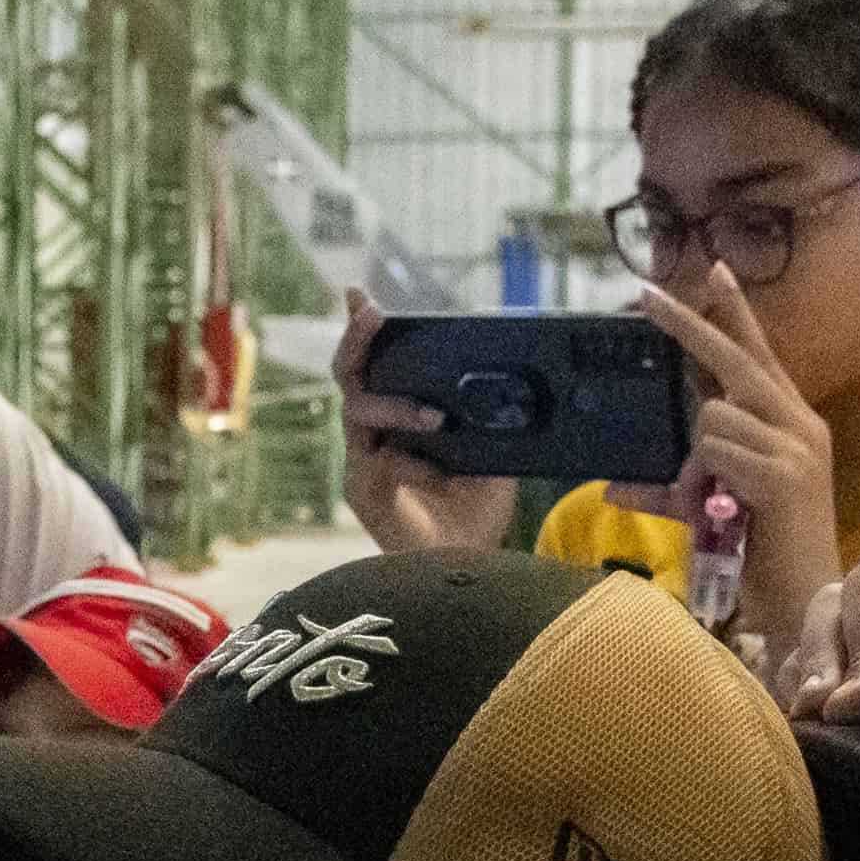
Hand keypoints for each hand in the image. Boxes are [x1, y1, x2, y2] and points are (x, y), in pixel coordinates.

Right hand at [327, 302, 520, 554]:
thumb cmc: (475, 511)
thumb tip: (509, 370)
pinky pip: (371, 455)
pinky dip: (403, 447)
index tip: (360, 293)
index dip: (364, 330)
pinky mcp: (362, 488)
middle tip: (370, 311)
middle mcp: (375, 433)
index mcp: (400, 418)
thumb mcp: (492, 450)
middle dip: (358, 339)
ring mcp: (364, 458)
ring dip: (394, 402)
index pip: (377, 365)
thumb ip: (489, 414)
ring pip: (356, 407)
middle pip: (351, 374)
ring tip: (436, 414)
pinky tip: (434, 450)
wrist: (469, 566)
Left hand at [625, 266, 839, 639]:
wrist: (806, 599)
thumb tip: (610, 485)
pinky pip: (717, 450)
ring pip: (712, 415)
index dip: (736, 313)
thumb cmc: (758, 550)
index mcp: (791, 422)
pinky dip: (705, 480)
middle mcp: (800, 423)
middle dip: (687, 324)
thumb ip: (668, 487)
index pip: (758, 354)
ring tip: (716, 501)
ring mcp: (797, 444)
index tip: (714, 269)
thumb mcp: (706, 509)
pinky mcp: (786, 471)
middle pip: (734, 358)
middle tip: (644, 293)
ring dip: (697, 460)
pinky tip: (725, 507)